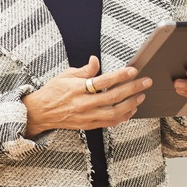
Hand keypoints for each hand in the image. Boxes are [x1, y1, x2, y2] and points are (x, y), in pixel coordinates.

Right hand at [22, 56, 151, 136]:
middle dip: (132, 89)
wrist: (40, 112)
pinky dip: (122, 117)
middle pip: (113, 97)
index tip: (133, 70)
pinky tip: (131, 110)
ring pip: (114, 113)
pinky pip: (109, 123)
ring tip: (141, 96)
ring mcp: (86, 116)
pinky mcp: (88, 125)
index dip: (120, 75)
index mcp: (77, 88)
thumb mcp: (66, 75)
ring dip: (131, 104)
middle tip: (146, 82)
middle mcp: (83, 104)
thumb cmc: (53, 91)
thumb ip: (84, 70)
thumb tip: (95, 60)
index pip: (103, 81)